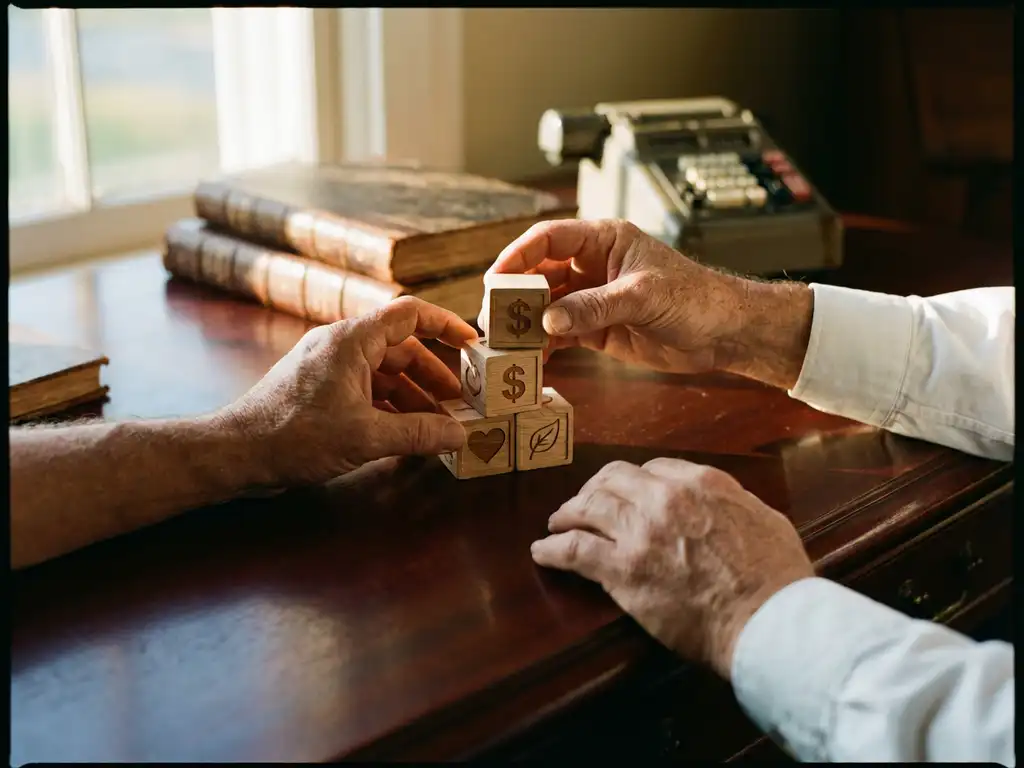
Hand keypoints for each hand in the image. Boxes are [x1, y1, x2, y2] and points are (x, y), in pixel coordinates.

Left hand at [217, 296, 476, 485]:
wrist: (236, 453)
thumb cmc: (294, 435)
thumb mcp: (366, 437)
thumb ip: (419, 433)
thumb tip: (460, 435)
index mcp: (352, 340)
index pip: (410, 314)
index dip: (446, 326)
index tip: (473, 344)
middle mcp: (340, 345)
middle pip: (401, 349)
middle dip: (434, 376)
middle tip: (462, 402)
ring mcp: (327, 367)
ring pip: (383, 373)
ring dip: (413, 397)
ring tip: (439, 424)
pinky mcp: (318, 389)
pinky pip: (365, 389)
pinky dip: (389, 407)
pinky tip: (406, 432)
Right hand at [485, 218, 812, 387]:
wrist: (724, 334)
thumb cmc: (694, 298)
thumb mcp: (643, 296)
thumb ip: (595, 306)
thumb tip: (548, 319)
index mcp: (603, 241)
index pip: (548, 239)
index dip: (517, 256)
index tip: (495, 278)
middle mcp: (592, 266)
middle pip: (539, 274)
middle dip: (514, 294)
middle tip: (493, 318)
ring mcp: (592, 299)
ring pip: (546, 307)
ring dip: (525, 324)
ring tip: (506, 344)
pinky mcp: (597, 329)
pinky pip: (560, 334)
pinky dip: (544, 346)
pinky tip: (532, 360)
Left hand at [530, 457, 813, 678]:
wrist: (766, 618)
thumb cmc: (775, 577)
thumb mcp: (763, 518)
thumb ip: (732, 503)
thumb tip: (720, 503)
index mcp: (700, 483)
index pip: (652, 470)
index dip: (633, 482)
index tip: (625, 494)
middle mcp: (664, 498)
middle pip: (612, 480)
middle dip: (594, 490)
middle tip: (584, 505)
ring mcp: (639, 531)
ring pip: (587, 507)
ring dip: (567, 515)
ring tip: (557, 524)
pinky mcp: (621, 569)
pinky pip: (574, 550)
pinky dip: (552, 549)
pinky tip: (542, 552)